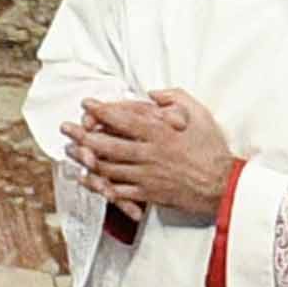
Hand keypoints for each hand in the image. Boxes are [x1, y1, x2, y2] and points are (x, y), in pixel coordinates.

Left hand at [70, 88, 237, 219]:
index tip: (86, 104)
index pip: (122, 119)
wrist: (220, 185)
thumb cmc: (211, 148)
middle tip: (66, 128)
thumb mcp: (198, 113)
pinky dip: (99, 185)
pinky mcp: (147, 193)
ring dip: (86, 159)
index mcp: (159, 132)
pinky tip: (87, 179)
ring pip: (108, 168)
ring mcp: (145, 176)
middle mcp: (148, 154)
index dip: (101, 111)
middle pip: (107, 144)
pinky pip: (117, 191)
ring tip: (71, 151)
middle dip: (82, 135)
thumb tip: (152, 93)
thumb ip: (174, 98)